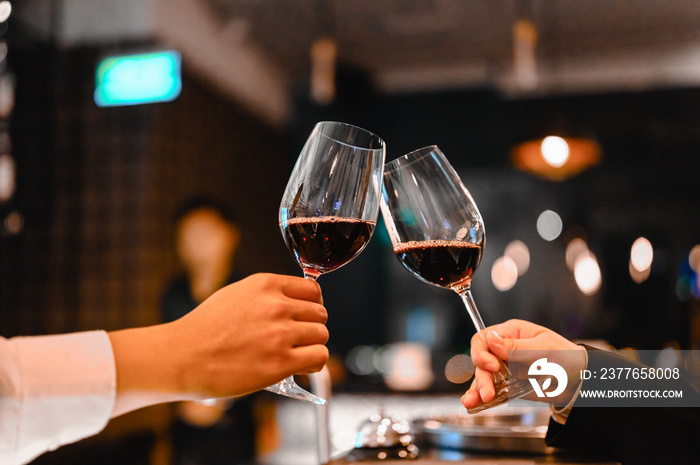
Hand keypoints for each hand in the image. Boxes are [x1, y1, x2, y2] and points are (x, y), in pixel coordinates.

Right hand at [110, 273, 328, 401]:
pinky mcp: (280, 362)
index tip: (303, 317)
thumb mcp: (237, 294)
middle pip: (319, 313)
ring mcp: (280, 334)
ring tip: (295, 354)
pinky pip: (319, 358)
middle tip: (295, 340)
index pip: (312, 290)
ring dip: (312, 346)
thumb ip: (268, 295)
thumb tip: (295, 302)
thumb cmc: (205, 328)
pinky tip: (299, 367)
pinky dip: (313, 364)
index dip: (311, 305)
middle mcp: (276, 305)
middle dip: (311, 327)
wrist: (183, 357)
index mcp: (266, 285)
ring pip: (322, 335)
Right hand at [461, 319, 584, 409]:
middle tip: (487, 392)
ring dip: (477, 389)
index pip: (484, 338)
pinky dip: (481, 398)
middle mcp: (504, 350)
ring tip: (474, 401)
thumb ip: (515, 347)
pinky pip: (491, 390)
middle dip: (481, 377)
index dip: (482, 352)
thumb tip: (490, 338)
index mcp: (512, 333)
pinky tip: (473, 404)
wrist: (581, 383)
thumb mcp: (543, 349)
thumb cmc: (567, 358)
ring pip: (482, 377)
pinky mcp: (508, 386)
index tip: (491, 366)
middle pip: (481, 360)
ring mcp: (505, 368)